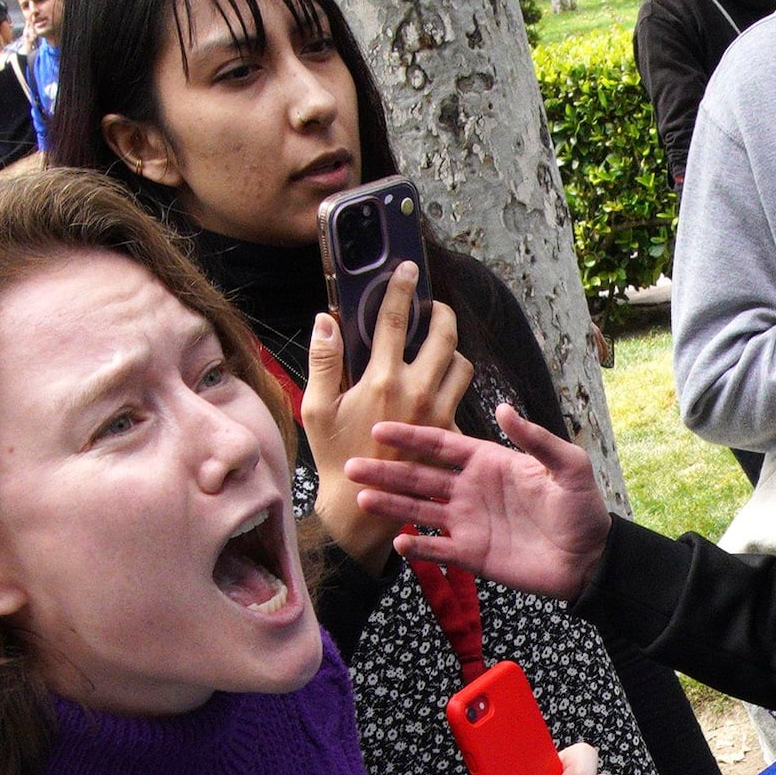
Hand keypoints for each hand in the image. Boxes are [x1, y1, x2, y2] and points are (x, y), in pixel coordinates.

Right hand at [302, 264, 473, 565]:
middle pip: (443, 333)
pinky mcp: (450, 430)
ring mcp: (438, 410)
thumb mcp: (315, 407)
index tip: (406, 268)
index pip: (394, 318)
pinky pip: (461, 395)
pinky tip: (437, 383)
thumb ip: (323, 359)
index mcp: (380, 378)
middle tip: (430, 307)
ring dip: (449, 348)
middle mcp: (416, 390)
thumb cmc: (334, 456)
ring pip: (460, 363)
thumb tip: (324, 318)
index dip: (399, 287)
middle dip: (440, 312)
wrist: (362, 506)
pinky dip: (451, 382)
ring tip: (434, 345)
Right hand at [343, 412, 611, 599]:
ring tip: (362, 498)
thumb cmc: (582, 508)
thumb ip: (536, 439)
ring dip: (391, 504)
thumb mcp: (567, 467)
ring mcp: (467, 522)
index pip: (441, 445)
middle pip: (419, 476)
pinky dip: (418, 547)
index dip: (410, 437)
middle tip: (351, 465)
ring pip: (419, 510)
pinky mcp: (471, 554)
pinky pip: (438, 549)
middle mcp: (469, 489)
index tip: (378, 429)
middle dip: (385, 470)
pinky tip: (399, 541)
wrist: (589, 558)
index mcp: (487, 461)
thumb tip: (503, 408)